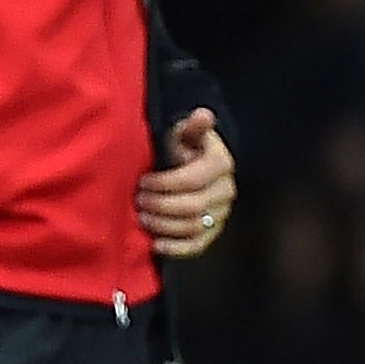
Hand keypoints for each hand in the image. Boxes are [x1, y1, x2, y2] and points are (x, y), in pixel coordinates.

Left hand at [137, 107, 235, 258]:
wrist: (196, 167)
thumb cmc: (186, 148)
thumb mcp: (186, 133)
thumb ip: (192, 127)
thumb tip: (203, 115)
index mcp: (221, 164)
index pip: (192, 179)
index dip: (164, 183)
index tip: (143, 181)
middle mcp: (226, 191)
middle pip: (192, 206)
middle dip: (160, 205)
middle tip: (138, 201)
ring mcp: (221, 215)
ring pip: (192, 227)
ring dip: (163, 225)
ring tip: (142, 218)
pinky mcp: (213, 233)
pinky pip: (196, 246)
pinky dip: (175, 249)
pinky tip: (155, 244)